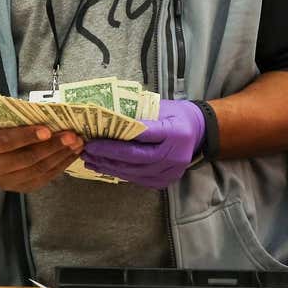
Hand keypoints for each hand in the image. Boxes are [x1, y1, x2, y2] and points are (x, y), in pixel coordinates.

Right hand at [0, 123, 81, 191]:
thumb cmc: (0, 129)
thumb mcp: (3, 121)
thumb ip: (21, 120)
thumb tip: (51, 115)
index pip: (7, 141)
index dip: (27, 136)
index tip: (47, 129)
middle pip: (27, 158)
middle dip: (53, 146)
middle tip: (71, 135)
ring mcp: (8, 182)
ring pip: (39, 170)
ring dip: (61, 156)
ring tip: (77, 143)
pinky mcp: (22, 188)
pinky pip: (45, 178)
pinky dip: (61, 165)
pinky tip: (72, 153)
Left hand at [82, 99, 204, 188]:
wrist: (200, 132)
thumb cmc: (177, 115)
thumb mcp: (161, 107)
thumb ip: (138, 114)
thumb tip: (106, 117)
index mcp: (175, 132)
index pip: (141, 136)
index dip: (115, 140)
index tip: (94, 139)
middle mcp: (175, 154)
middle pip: (135, 158)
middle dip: (107, 155)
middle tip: (87, 150)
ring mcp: (171, 170)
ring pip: (134, 172)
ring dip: (109, 166)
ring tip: (90, 160)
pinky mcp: (166, 180)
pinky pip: (138, 179)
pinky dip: (120, 173)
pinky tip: (105, 167)